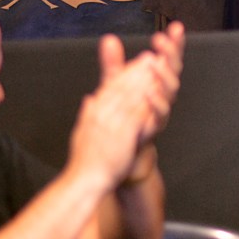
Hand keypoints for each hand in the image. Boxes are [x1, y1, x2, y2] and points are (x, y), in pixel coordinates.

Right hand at [68, 57, 159, 190]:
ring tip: (157, 68)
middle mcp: (101, 114)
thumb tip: (89, 99)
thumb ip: (87, 113)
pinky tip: (157, 91)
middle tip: (151, 57)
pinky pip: (137, 113)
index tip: (136, 62)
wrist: (85, 181)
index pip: (111, 87)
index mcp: (93, 113)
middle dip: (137, 70)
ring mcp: (111, 123)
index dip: (125, 72)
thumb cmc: (85, 161)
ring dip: (145, 80)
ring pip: (131, 96)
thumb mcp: (82, 132)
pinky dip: (146, 100)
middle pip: (122, 87)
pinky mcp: (123, 134)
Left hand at [95, 23, 184, 183]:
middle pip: (174, 69)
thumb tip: (108, 38)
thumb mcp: (115, 84)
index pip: (168, 57)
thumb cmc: (122, 115)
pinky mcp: (156, 124)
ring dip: (164, 75)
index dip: (174, 43)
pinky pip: (161, 111)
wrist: (121, 148)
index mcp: (156, 80)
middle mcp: (163, 92)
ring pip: (171, 89)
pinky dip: (156, 101)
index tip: (176, 27)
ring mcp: (162, 108)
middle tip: (163, 40)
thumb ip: (114, 63)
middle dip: (171, 53)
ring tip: (157, 62)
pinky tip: (149, 91)